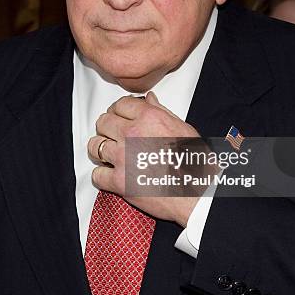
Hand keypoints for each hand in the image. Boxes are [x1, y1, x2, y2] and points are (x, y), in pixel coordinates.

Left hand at [87, 92, 199, 226]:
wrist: (198, 194)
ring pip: (95, 146)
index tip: (119, 116)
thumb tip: (149, 99)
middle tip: (113, 134)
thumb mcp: (184, 129)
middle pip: (103, 122)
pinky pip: (97, 174)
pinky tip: (110, 175)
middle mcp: (133, 134)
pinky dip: (102, 176)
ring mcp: (124, 158)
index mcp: (149, 118)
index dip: (118, 110)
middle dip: (107, 127)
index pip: (120, 104)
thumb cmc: (196, 164)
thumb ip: (162, 112)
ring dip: (101, 149)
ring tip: (109, 153)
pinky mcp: (119, 182)